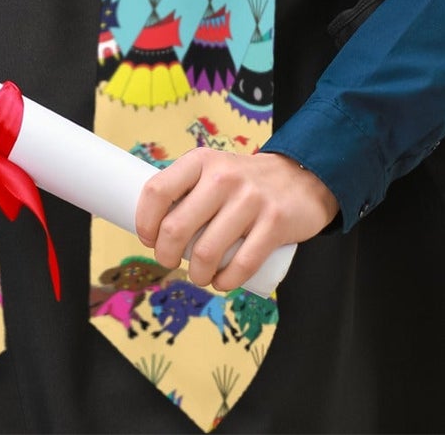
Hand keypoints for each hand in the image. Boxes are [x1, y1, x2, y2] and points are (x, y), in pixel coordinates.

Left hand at [134, 149, 338, 291]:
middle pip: (176, 227)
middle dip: (165, 255)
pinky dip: (225, 282)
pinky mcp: (275, 223)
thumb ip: (186, 188)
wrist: (300, 178)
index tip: (147, 238)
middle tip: (168, 261)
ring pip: (206, 252)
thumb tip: (151, 223)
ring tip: (198, 276)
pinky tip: (220, 283)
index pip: (157, 191)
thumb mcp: (212, 169)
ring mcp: (250, 200)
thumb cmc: (243, 182)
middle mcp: (222, 177)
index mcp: (200, 161)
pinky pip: (242, 264)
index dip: (144, 221)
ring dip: (196, 275)